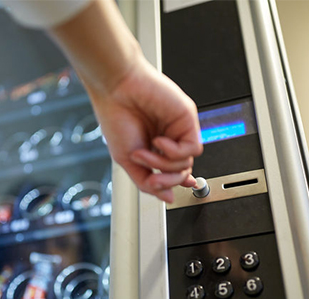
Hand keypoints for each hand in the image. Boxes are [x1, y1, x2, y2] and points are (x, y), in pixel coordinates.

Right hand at [85, 53, 202, 202]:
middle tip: (151, 177)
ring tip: (144, 152)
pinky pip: (192, 148)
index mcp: (155, 146)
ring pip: (187, 163)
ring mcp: (179, 129)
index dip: (173, 182)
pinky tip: (159, 141)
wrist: (116, 90)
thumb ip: (146, 182)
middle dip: (165, 180)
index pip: (172, 170)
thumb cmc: (116, 117)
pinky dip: (174, 151)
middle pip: (181, 172)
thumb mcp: (127, 161)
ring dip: (163, 164)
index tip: (170, 192)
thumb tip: (167, 198)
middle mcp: (169, 137)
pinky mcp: (187, 119)